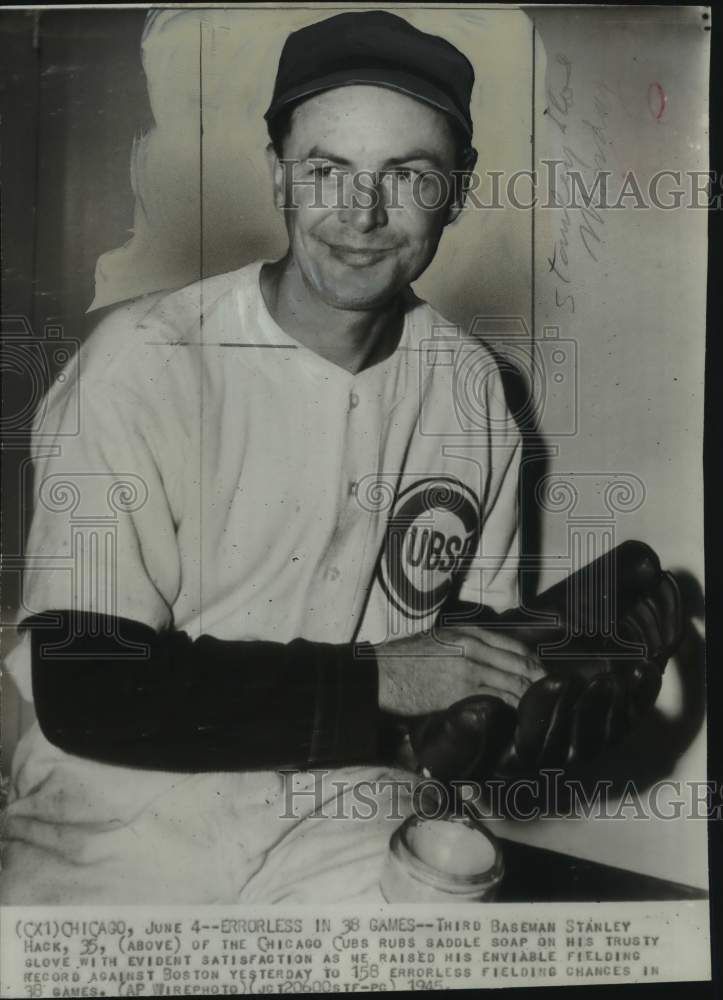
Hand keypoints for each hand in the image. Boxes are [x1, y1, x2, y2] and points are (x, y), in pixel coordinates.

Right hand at [375, 626, 544, 716]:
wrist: (378, 674)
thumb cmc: (403, 660)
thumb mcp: (437, 640)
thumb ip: (464, 645)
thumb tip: (490, 660)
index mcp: (467, 633)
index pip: (515, 647)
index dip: (535, 663)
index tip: (543, 676)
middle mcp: (472, 646)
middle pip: (520, 664)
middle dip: (539, 681)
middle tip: (551, 696)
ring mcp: (468, 669)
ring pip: (514, 683)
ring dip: (530, 697)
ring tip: (539, 710)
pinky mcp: (460, 691)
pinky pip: (497, 700)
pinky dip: (513, 709)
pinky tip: (518, 717)